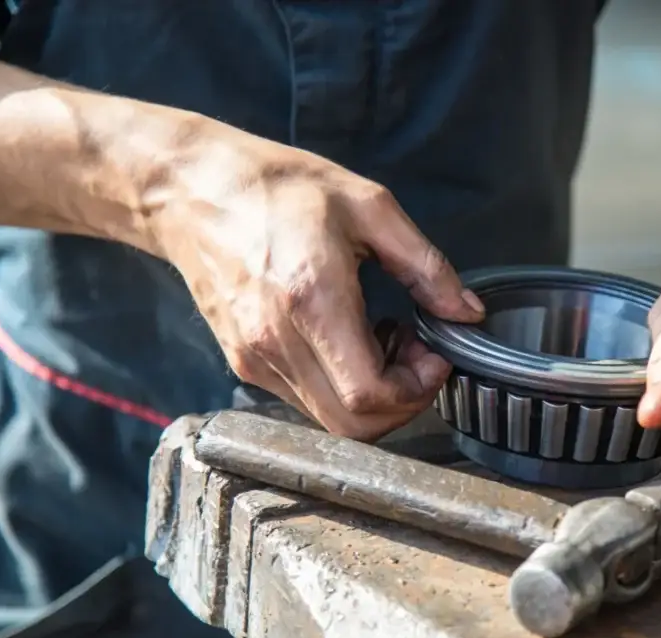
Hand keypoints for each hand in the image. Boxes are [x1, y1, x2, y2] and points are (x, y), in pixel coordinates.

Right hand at [154, 128, 484, 440]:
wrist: (194, 190)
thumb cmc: (279, 188)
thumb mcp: (370, 207)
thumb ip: (426, 266)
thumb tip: (467, 313)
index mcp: (311, 299)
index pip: (368, 395)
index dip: (417, 390)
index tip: (435, 354)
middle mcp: (277, 341)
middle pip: (352, 426)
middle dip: (402, 402)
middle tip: (417, 355)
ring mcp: (255, 358)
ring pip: (330, 423)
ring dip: (372, 397)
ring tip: (383, 340)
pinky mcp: (245, 363)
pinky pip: (306, 402)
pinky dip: (341, 387)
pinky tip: (349, 340)